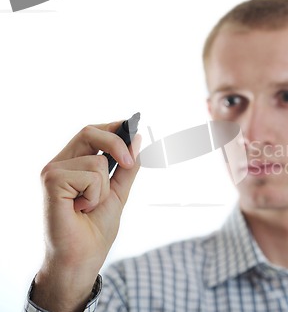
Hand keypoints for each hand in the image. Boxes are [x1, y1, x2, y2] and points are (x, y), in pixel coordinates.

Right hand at [32, 121, 140, 311]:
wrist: (82, 259)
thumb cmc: (95, 229)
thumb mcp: (118, 192)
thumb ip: (127, 167)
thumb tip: (138, 139)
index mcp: (72, 163)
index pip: (91, 132)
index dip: (113, 128)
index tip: (134, 127)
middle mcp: (59, 163)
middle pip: (89, 131)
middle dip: (117, 143)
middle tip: (129, 163)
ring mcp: (52, 171)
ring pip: (97, 160)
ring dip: (104, 187)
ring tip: (89, 206)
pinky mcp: (51, 181)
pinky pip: (90, 174)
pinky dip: (95, 195)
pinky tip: (80, 210)